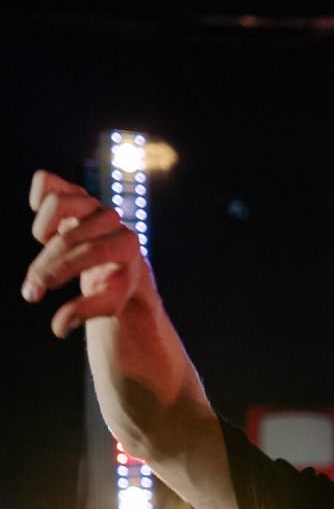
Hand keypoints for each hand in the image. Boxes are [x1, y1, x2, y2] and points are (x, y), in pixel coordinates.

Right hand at [23, 170, 150, 337]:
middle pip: (69, 236)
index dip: (62, 270)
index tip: (40, 293)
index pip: (91, 252)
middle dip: (46, 266)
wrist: (117, 260)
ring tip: (45, 248)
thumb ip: (86, 313)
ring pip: (57, 203)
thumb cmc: (112, 283)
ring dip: (42, 229)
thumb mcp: (107, 302)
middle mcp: (111, 218)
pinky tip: (42, 224)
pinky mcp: (71, 192)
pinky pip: (45, 181)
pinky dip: (35, 196)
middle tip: (32, 291)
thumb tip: (59, 327)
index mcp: (127, 243)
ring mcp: (90, 202)